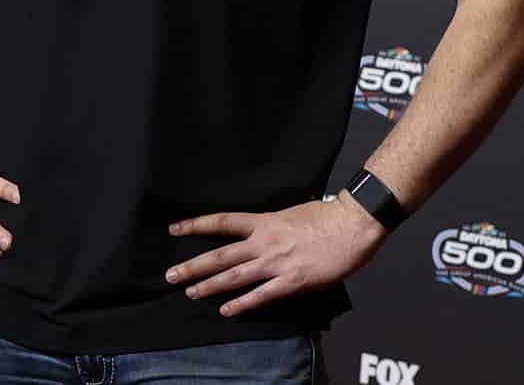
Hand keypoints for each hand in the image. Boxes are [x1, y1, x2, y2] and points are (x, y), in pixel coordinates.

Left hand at [164, 193, 386, 315]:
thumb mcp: (292, 212)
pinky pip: (262, 295)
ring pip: (235, 276)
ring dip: (210, 285)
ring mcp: (277, 262)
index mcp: (265, 221)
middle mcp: (265, 241)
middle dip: (194, 265)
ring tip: (190, 292)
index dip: (196, 225)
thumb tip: (261, 229)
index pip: (222, 221)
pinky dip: (242, 304)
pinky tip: (226, 310)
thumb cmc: (327, 216)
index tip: (175, 229)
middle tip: (171, 275)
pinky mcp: (292, 281)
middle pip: (221, 254)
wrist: (353, 224)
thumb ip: (273, 224)